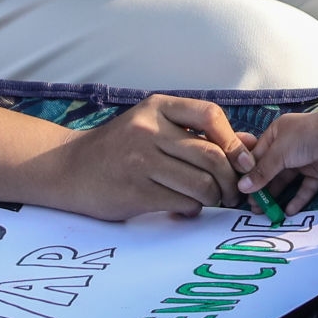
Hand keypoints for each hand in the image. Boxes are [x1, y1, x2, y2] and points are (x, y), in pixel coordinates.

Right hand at [44, 94, 251, 219]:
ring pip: (200, 184)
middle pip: (210, 155)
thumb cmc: (119, 148)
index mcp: (156, 108)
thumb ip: (198, 133)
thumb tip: (249, 145)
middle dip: (231, 179)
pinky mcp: (135, 192)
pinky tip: (186, 207)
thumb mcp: (154, 127)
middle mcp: (148, 131)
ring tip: (212, 200)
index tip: (243, 161)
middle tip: (234, 191)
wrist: (68, 169)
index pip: (209, 115)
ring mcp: (140, 162)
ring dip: (215, 198)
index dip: (233, 140)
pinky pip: (182, 203)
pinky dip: (193, 209)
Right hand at [241, 101, 317, 211]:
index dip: (248, 172)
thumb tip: (242, 188)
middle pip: (271, 170)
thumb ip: (262, 171)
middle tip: (250, 207)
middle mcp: (288, 147)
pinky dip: (297, 200)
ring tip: (264, 212)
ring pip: (286, 181)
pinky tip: (287, 212)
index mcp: (277, 134)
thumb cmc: (305, 138)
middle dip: (260, 188)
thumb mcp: (279, 153)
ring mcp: (303, 160)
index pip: (257, 155)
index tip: (238, 190)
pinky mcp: (317, 173)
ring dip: (276, 196)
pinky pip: (304, 189)